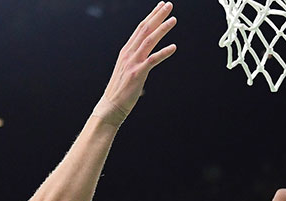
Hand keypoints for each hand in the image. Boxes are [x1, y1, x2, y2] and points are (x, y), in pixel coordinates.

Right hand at [94, 2, 177, 126]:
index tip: (160, 6)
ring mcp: (132, 63)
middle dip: (157, 15)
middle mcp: (129, 53)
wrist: (111, 106)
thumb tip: (147, 63)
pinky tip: (174, 47)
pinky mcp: (137, 74)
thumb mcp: (128, 71)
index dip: (151, 16)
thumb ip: (137, 63)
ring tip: (173, 20)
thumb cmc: (121, 91)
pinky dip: (163, 52)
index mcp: (126, 51)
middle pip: (144, 29)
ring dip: (162, 29)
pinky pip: (152, 60)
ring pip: (148, 41)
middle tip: (169, 4)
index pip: (140, 28)